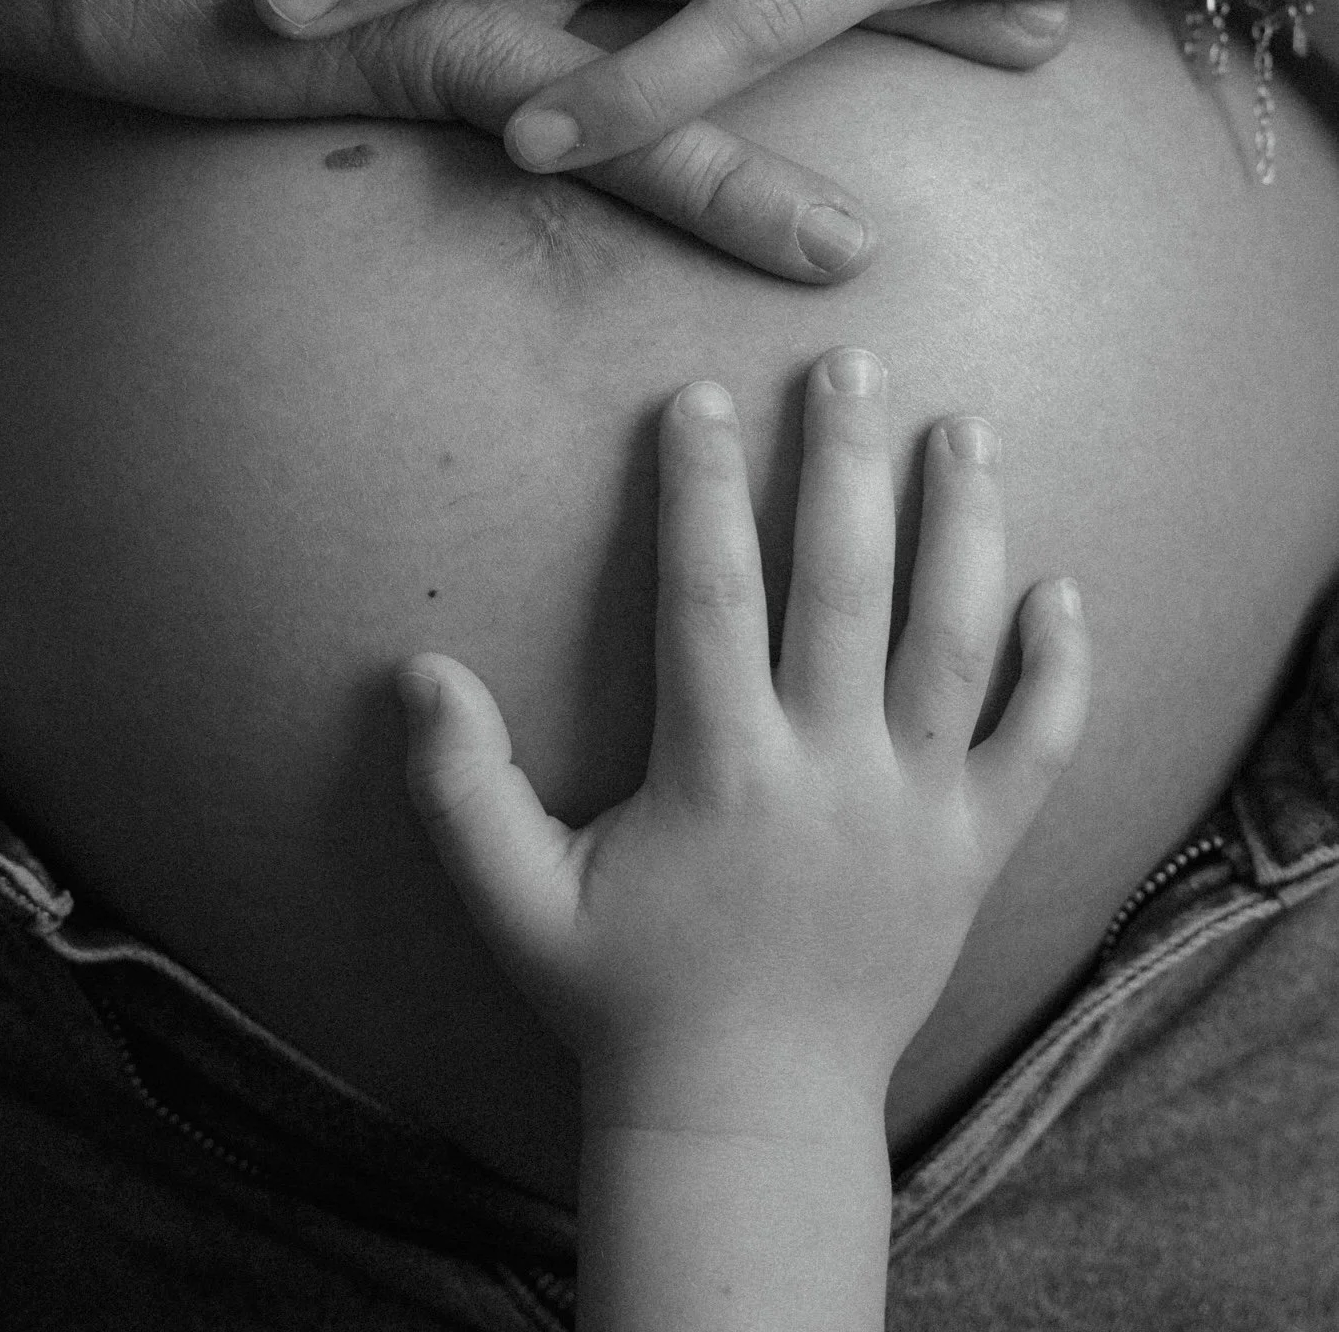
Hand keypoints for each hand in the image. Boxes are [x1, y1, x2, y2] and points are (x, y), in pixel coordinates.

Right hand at [399, 347, 1089, 1133]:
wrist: (749, 1118)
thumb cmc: (622, 1000)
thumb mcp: (515, 903)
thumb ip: (459, 788)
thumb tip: (415, 671)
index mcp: (721, 774)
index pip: (711, 596)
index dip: (702, 489)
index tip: (701, 396)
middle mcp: (831, 775)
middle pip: (848, 587)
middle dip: (846, 464)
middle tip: (851, 362)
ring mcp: (918, 813)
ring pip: (955, 642)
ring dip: (965, 527)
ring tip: (965, 430)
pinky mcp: (976, 852)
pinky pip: (1038, 749)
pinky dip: (1060, 669)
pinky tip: (1065, 589)